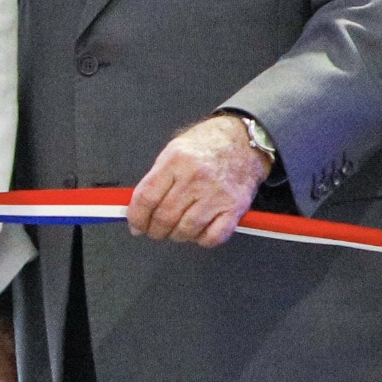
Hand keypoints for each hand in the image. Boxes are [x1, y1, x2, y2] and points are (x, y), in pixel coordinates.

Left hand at [125, 113, 268, 247]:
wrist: (245, 141)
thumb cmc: (207, 146)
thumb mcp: (174, 150)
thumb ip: (156, 178)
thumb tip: (139, 210)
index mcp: (176, 161)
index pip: (147, 197)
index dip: (137, 217)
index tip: (136, 226)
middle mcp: (196, 177)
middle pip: (164, 217)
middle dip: (155, 230)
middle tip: (155, 230)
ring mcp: (217, 194)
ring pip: (186, 230)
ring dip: (176, 236)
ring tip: (176, 230)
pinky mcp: (235, 208)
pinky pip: (213, 237)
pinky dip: (202, 240)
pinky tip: (199, 231)